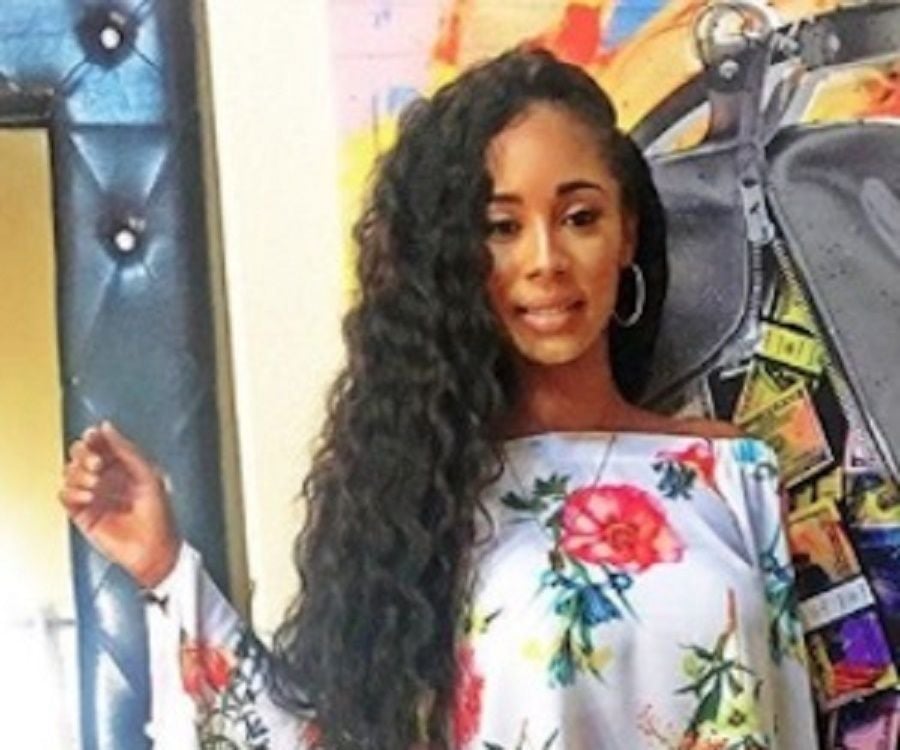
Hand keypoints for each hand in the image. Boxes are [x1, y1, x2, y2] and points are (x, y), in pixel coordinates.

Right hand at [60, 421, 180, 587]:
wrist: (154, 548)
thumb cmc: (158, 514)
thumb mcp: (148, 475)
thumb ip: (126, 450)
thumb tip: (106, 427)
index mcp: (123, 467)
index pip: (100, 444)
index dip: (94, 437)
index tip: (94, 435)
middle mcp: (105, 479)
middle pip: (79, 455)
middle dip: (84, 454)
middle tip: (97, 464)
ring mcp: (92, 496)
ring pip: (69, 473)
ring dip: (79, 475)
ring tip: (96, 485)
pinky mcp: (82, 514)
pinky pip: (64, 496)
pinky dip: (72, 493)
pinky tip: (89, 498)